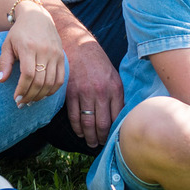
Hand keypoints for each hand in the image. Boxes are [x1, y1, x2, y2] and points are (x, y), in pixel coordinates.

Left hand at [0, 1, 64, 106]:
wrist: (37, 16)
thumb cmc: (19, 32)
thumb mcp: (7, 44)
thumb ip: (4, 63)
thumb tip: (1, 80)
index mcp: (28, 47)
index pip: (27, 74)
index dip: (22, 89)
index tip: (16, 98)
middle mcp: (44, 51)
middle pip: (40, 81)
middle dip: (30, 95)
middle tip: (22, 103)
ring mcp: (55, 54)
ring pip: (51, 82)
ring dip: (40, 95)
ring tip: (31, 100)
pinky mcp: (62, 57)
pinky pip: (60, 79)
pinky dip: (52, 90)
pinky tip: (43, 94)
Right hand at [63, 31, 123, 146]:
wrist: (78, 45)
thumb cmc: (97, 61)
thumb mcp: (113, 76)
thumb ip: (116, 95)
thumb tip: (119, 116)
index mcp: (115, 88)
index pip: (117, 117)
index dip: (114, 132)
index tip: (113, 139)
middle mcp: (101, 92)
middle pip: (102, 124)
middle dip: (101, 138)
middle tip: (99, 145)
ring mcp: (84, 93)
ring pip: (87, 122)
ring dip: (88, 136)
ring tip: (90, 143)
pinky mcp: (70, 92)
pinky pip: (73, 115)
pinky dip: (76, 127)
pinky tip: (79, 132)